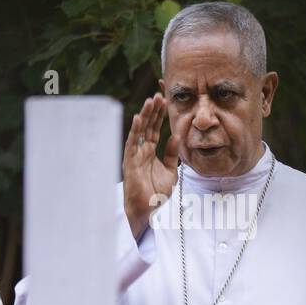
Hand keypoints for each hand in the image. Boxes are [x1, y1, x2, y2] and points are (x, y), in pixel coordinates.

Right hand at [123, 94, 179, 239]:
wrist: (148, 210)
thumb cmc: (156, 193)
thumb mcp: (170, 170)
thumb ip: (172, 153)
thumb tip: (176, 136)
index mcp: (150, 152)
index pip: (155, 129)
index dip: (159, 115)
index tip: (165, 101)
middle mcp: (141, 151)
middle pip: (147, 126)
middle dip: (153, 111)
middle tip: (159, 95)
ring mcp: (135, 155)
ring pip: (140, 131)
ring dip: (145, 116)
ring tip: (150, 101)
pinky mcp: (130, 162)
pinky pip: (132, 143)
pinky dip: (135, 130)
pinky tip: (139, 118)